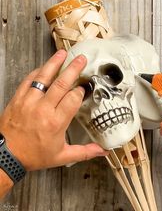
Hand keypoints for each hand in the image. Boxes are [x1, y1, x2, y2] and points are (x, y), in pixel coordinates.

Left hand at [0, 50, 107, 171]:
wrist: (6, 156)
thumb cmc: (34, 155)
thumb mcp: (62, 156)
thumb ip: (85, 152)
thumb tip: (103, 151)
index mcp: (56, 122)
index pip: (73, 99)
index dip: (81, 91)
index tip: (85, 88)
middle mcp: (43, 109)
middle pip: (61, 84)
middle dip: (73, 69)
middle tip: (81, 59)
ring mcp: (29, 102)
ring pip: (44, 78)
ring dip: (54, 64)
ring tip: (62, 53)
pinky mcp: (18, 99)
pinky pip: (28, 81)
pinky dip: (37, 72)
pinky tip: (44, 67)